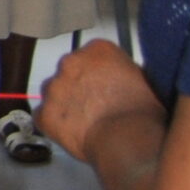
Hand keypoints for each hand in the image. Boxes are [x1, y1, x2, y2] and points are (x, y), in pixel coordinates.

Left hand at [38, 39, 160, 162]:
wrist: (127, 139)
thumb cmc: (142, 114)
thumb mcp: (146, 80)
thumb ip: (124, 72)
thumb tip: (122, 77)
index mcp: (98, 50)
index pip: (91, 54)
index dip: (98, 72)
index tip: (104, 83)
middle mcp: (71, 62)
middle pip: (69, 70)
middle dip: (79, 86)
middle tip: (96, 104)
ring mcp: (53, 86)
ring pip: (54, 92)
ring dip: (65, 103)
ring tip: (87, 121)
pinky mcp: (43, 111)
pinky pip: (43, 116)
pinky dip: (55, 124)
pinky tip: (74, 132)